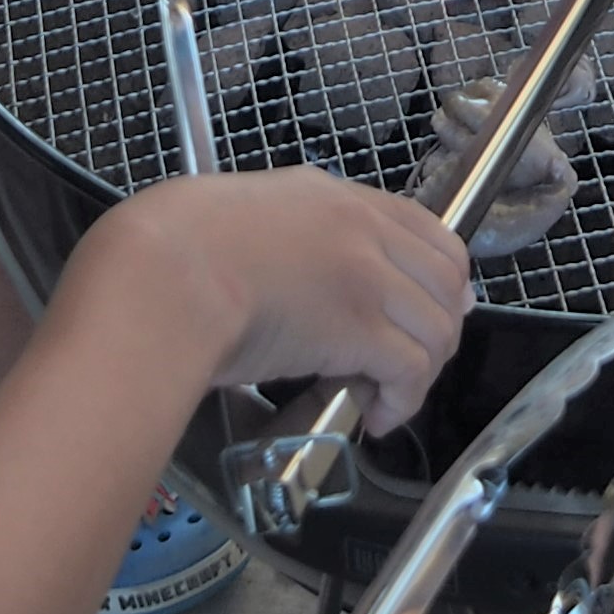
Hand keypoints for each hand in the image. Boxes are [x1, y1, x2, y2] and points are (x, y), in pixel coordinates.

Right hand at [90, 171, 475, 433]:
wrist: (165, 276)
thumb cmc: (178, 250)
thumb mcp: (246, 218)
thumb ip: (294, 237)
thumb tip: (314, 282)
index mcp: (334, 197)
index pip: (427, 229)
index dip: (440, 279)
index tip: (430, 313)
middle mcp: (363, 229)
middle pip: (448, 278)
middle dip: (438, 327)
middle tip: (406, 365)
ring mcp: (367, 276)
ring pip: (438, 326)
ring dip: (421, 371)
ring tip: (381, 397)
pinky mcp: (360, 330)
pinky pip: (413, 371)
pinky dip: (403, 403)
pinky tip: (374, 416)